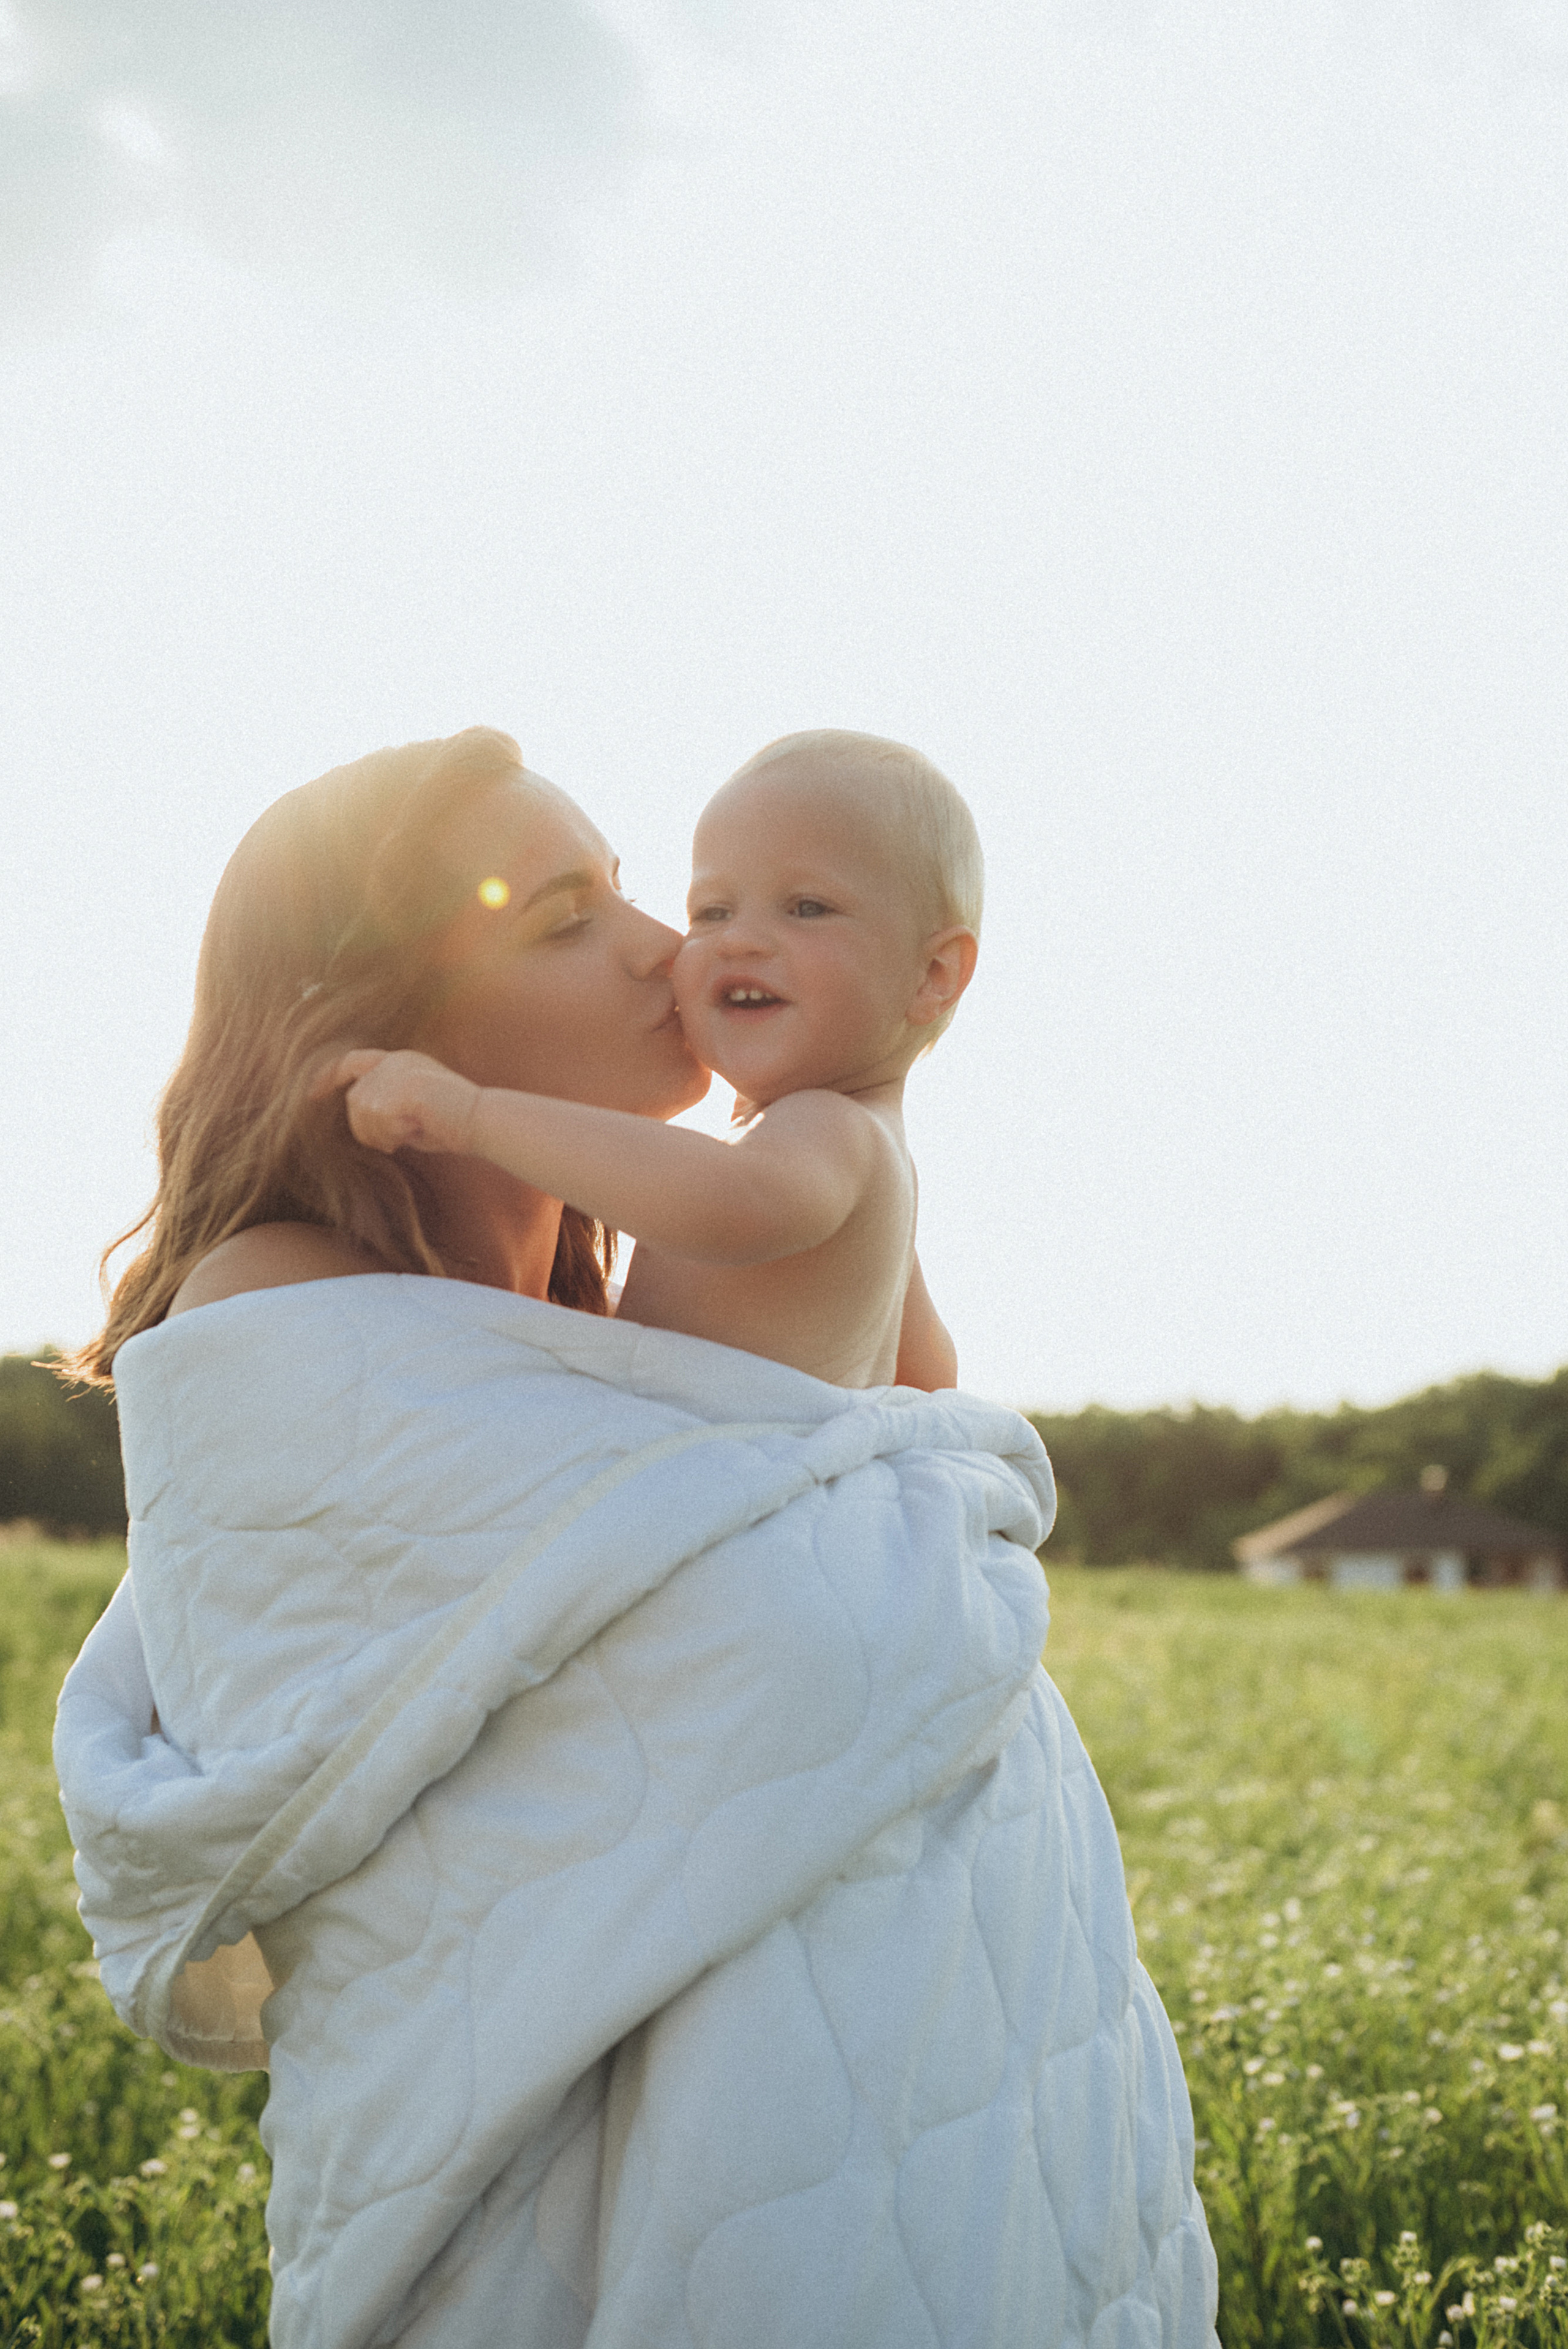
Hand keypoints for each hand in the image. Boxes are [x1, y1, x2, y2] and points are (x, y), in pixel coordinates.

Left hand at [317, 1048, 482, 1156]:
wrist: (482, 1119)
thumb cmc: (453, 1122)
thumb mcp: (412, 1111)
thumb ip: (386, 1106)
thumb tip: (361, 1124)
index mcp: (399, 1060)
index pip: (351, 1062)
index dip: (327, 1077)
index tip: (310, 1094)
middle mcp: (395, 1061)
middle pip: (355, 1102)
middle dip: (368, 1129)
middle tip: (397, 1142)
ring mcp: (397, 1073)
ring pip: (364, 1116)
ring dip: (383, 1135)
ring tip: (413, 1133)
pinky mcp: (401, 1090)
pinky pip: (380, 1124)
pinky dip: (396, 1136)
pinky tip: (418, 1130)